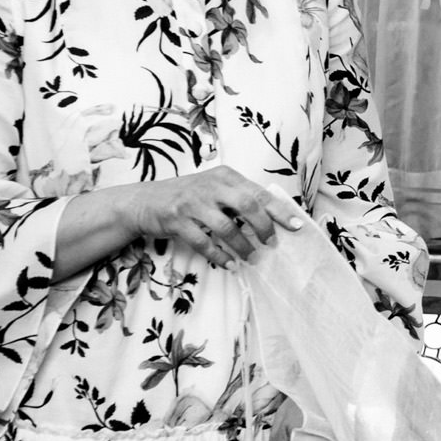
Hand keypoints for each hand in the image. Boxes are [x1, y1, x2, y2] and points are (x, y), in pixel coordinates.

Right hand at [121, 166, 305, 269]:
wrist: (144, 201)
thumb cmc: (187, 196)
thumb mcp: (214, 188)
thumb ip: (238, 197)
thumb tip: (272, 218)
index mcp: (225, 176)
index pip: (258, 192)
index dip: (279, 210)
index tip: (296, 225)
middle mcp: (210, 186)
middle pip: (247, 205)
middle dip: (263, 227)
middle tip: (270, 244)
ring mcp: (192, 203)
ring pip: (226, 227)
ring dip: (242, 246)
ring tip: (251, 258)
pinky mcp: (176, 220)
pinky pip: (203, 242)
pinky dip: (219, 256)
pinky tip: (229, 264)